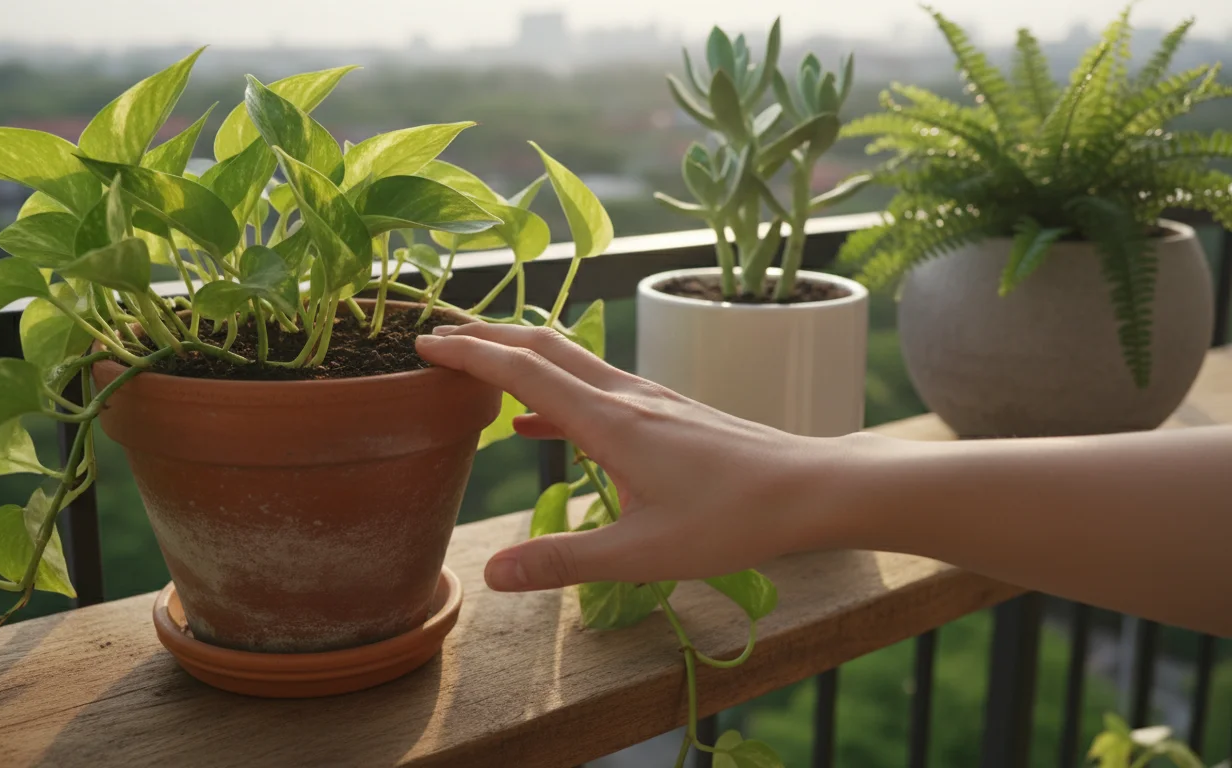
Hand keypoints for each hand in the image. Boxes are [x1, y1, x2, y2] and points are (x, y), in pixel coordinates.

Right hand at [415, 324, 864, 591]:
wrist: (809, 488)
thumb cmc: (732, 520)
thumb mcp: (641, 554)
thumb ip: (564, 561)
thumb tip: (494, 574)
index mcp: (609, 420)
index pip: (522, 370)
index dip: (468, 353)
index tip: (423, 344)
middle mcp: (625, 395)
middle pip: (541, 347)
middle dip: (484, 338)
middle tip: (436, 339)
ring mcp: (649, 398)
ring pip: (570, 360)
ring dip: (518, 357)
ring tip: (477, 369)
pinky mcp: (667, 411)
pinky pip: (595, 388)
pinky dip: (554, 394)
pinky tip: (537, 425)